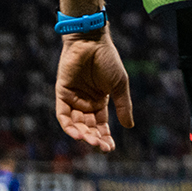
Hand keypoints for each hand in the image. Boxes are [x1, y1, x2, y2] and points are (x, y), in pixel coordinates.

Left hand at [56, 30, 133, 150]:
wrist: (91, 42)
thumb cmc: (108, 60)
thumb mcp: (120, 85)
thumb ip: (123, 106)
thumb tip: (129, 126)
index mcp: (100, 101)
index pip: (101, 125)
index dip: (105, 137)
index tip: (110, 148)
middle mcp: (85, 102)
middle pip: (88, 127)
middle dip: (94, 138)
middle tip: (101, 146)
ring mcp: (73, 99)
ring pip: (75, 123)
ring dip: (82, 134)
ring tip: (89, 140)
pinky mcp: (62, 94)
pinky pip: (63, 114)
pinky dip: (69, 125)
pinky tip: (77, 132)